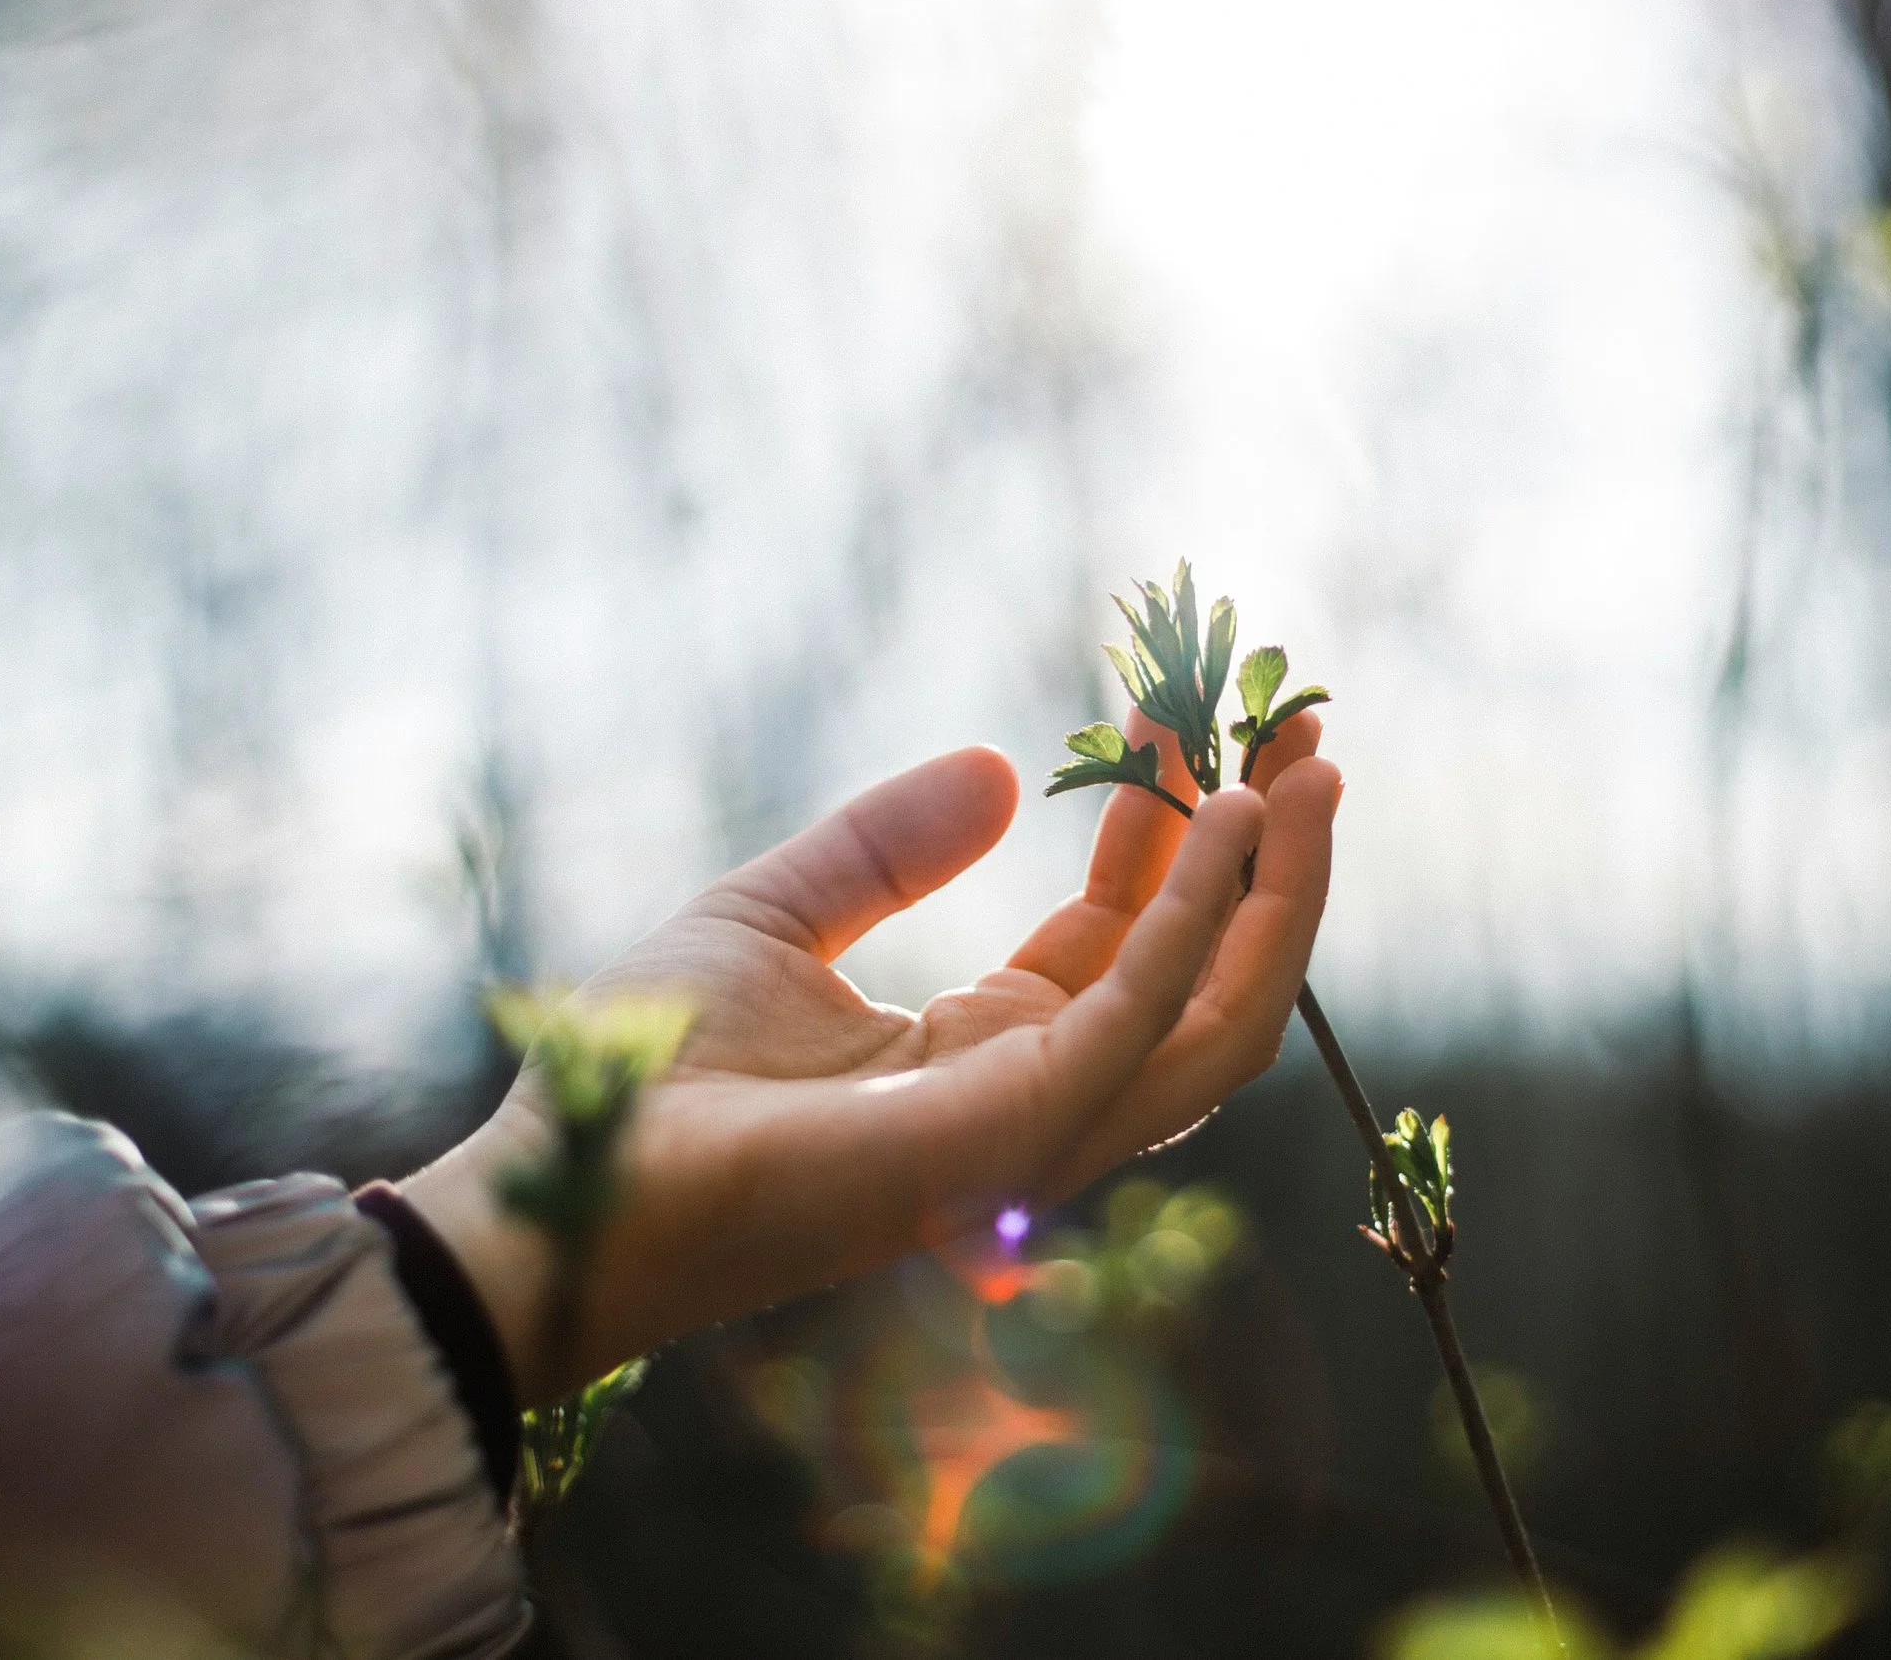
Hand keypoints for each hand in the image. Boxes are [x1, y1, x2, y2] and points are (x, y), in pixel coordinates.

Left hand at [401, 711, 1336, 1401]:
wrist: (581, 1171)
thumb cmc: (657, 1066)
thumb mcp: (780, 914)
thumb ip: (888, 845)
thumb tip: (999, 766)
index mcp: (984, 1053)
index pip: (1123, 939)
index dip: (1172, 833)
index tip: (1188, 720)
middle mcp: (1035, 1096)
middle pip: (1200, 978)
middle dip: (1267, 860)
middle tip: (1301, 731)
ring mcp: (1038, 1125)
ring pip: (1220, 1016)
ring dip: (1280, 892)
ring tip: (1309, 766)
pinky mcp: (1018, 1128)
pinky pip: (1149, 1014)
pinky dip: (1204, 915)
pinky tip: (1230, 817)